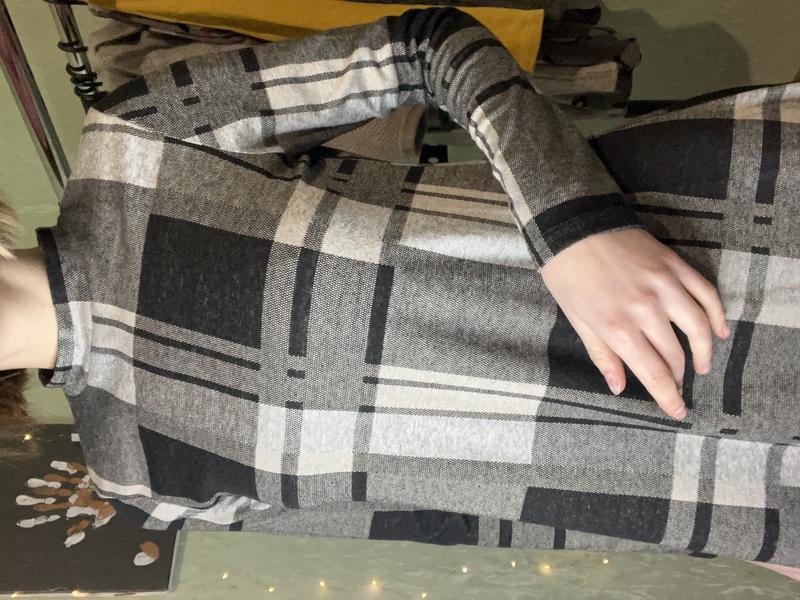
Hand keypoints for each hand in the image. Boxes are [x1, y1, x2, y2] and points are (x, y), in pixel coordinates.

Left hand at [540, 228, 730, 419]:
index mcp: (618, 328)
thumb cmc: (567, 275)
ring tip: (700, 367)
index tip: (678, 411)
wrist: (572, 225)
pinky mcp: (675, 265)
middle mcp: (646, 310)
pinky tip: (718, 332)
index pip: (653, 373)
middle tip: (676, 386)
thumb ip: (602, 355)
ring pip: (698, 328)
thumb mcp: (577, 320)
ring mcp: (664, 285)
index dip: (668, 397)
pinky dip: (716, 315)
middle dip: (678, 377)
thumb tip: (619, 387)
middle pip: (675, 355)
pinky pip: (705, 294)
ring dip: (703, 352)